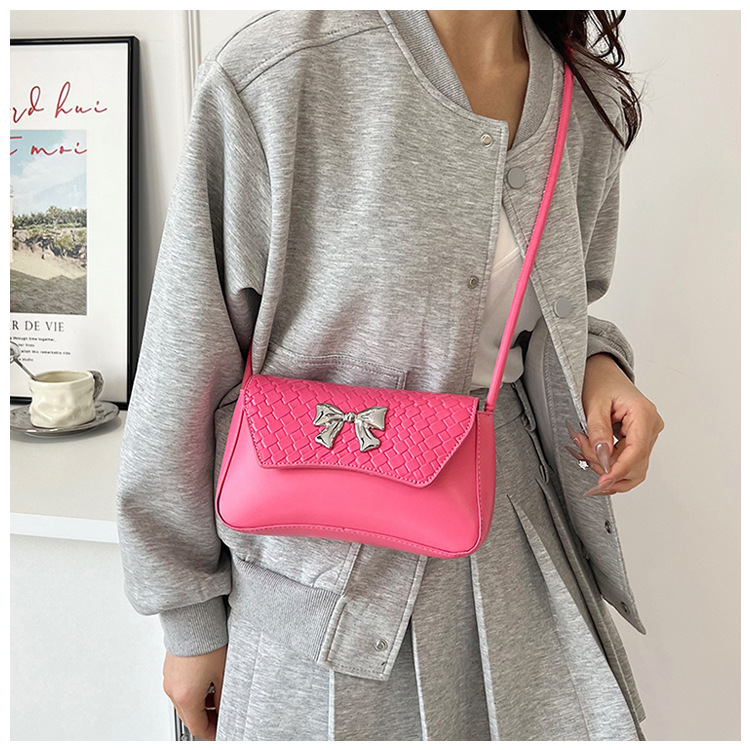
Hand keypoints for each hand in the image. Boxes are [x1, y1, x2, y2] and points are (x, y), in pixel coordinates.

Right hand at [163, 644, 226, 740]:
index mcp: (186, 697)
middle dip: (206, 719)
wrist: (193, 618)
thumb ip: (223, 696)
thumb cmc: (206, 641)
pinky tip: (205, 682)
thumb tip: (224, 706)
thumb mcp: (222, 673)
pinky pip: (179, 688)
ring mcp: (170, 679)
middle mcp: (173, 690)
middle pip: (189, 717)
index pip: (198, 727)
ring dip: (199, 705)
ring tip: (216, 697)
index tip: (220, 731)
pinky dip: (191, 691)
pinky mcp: (170, 668)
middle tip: (220, 717)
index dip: (212, 732)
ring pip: (184, 702)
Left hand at [568, 353, 663, 496]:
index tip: (603, 480)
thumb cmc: (600, 382)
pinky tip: (594, 454)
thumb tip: (604, 456)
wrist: (602, 373)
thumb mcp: (594, 403)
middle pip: (634, 463)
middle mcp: (651, 426)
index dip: (620, 469)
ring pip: (632, 466)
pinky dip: (609, 462)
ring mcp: (647, 434)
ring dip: (606, 465)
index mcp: (644, 414)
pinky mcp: (639, 440)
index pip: (637, 451)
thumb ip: (598, 430)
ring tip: (585, 446)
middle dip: (606, 464)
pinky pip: (628, 461)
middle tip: (582, 447)